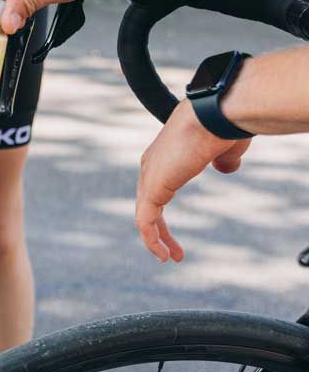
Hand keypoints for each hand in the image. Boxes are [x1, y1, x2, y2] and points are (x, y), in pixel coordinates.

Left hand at [135, 99, 250, 261]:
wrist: (215, 114)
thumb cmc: (223, 125)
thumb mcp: (225, 148)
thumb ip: (223, 161)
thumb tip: (227, 168)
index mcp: (165, 156)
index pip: (157, 188)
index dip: (163, 211)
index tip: (173, 228)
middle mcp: (151, 166)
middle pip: (148, 204)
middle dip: (158, 230)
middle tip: (171, 252)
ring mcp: (149, 176)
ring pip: (144, 215)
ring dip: (155, 239)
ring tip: (169, 258)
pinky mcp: (152, 187)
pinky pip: (145, 220)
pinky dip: (151, 239)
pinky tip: (162, 254)